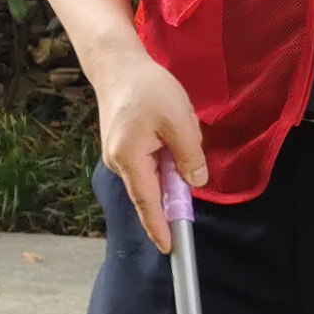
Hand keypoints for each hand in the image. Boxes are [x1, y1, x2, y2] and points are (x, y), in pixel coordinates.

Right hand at [91, 50, 206, 253]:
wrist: (118, 65)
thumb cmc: (148, 89)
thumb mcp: (180, 121)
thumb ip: (189, 155)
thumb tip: (195, 183)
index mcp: (129, 159)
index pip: (148, 203)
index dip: (160, 226)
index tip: (169, 248)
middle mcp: (119, 162)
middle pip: (152, 189)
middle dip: (176, 178)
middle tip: (184, 140)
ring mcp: (118, 155)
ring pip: (154, 173)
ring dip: (172, 158)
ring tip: (176, 121)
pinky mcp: (122, 147)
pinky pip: (150, 161)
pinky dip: (165, 151)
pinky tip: (168, 124)